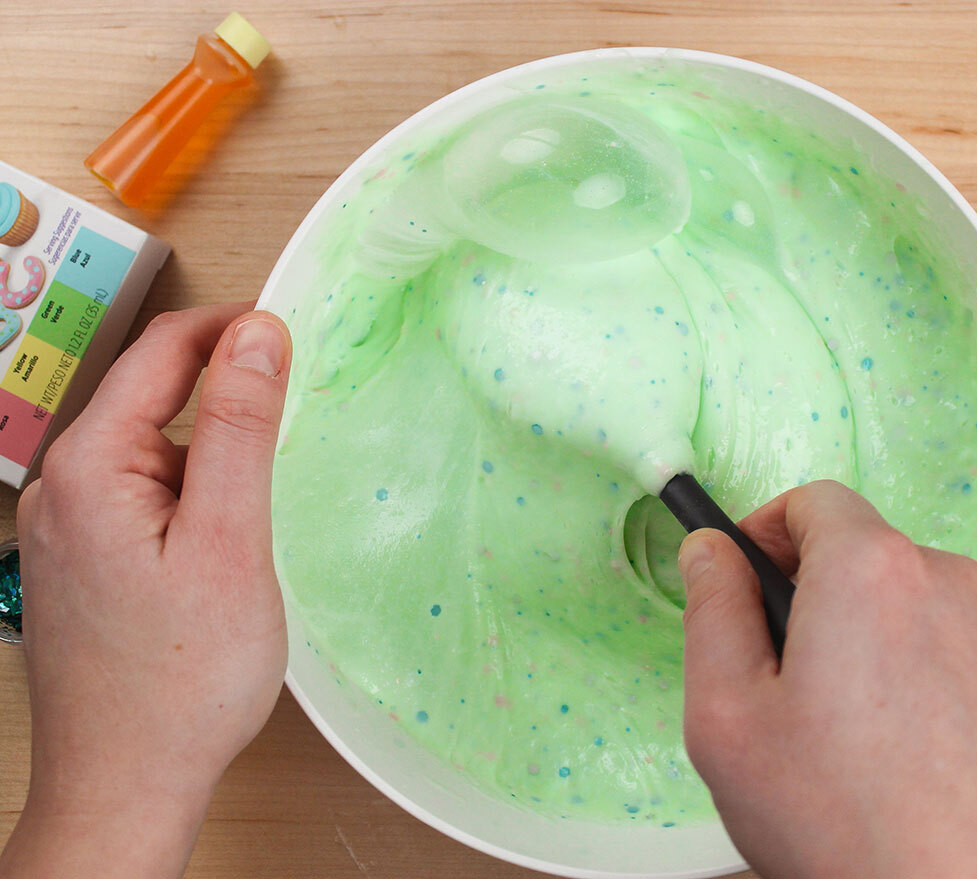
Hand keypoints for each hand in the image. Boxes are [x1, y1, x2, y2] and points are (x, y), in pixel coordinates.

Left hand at [0, 303, 291, 878]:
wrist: (128, 786)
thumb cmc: (183, 677)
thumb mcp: (229, 539)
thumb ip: (239, 427)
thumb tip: (258, 332)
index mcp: (89, 468)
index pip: (159, 352)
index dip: (229, 326)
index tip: (293, 332)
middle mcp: (60, 488)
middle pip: (147, 397)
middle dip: (221, 389)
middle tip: (294, 414)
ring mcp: (64, 528)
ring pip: (147, 450)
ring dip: (207, 448)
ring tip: (261, 498)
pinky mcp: (80, 562)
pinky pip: (139, 495)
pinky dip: (188, 493)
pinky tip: (222, 538)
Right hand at [677, 480, 976, 878]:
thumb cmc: (855, 826)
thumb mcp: (729, 715)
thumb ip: (711, 611)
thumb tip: (709, 552)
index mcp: (870, 571)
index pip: (813, 500)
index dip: (764, 530)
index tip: (742, 576)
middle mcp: (945, 583)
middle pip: (858, 549)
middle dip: (807, 592)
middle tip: (776, 676)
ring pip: (900, 598)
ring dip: (858, 633)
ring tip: (834, 728)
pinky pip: (942, 641)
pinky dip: (905, 668)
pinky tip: (885, 747)